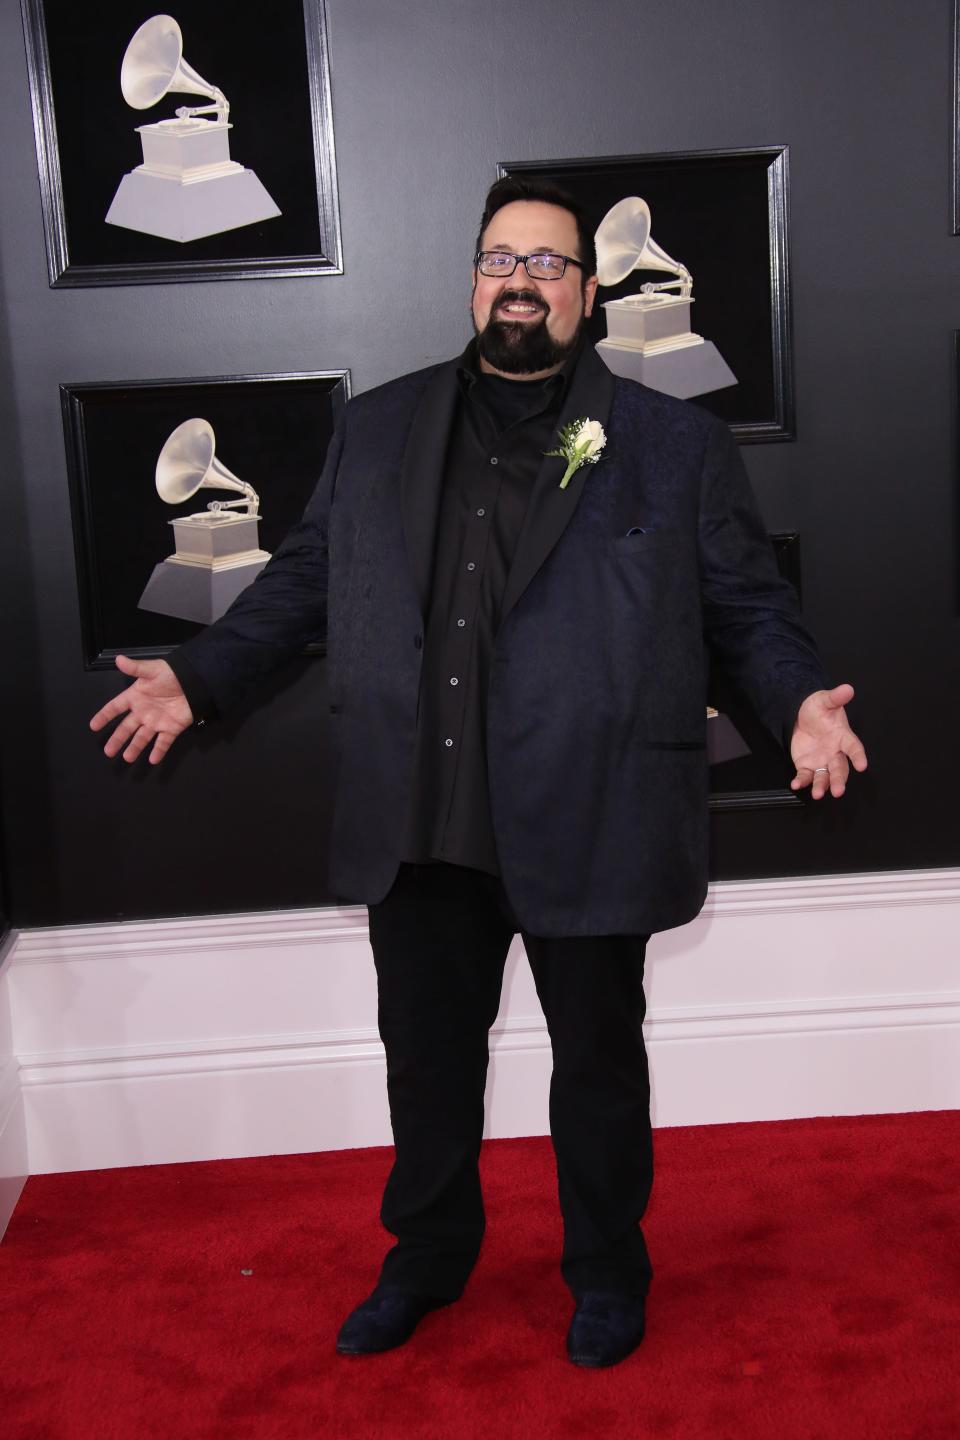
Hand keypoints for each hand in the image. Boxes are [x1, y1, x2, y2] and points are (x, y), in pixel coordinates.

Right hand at [89, 655, 193, 764]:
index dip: (104, 716)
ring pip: (142, 737)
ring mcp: (157, 721)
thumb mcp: (152, 669)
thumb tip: (118, 659)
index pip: (115, 707)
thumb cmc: (172, 673)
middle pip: (126, 727)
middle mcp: (143, 712)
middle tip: (108, 752)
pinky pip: (163, 742)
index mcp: (135, 697)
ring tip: (127, 758)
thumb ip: (135, 668)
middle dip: (117, 739)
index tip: (93, 726)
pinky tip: (153, 760)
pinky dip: (159, 751)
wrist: (195, 680)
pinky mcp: (171, 728)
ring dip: (135, 748)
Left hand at [790, 683, 866, 799]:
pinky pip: (806, 776)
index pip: (854, 747)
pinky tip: (796, 784)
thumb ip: (836, 697)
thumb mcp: (825, 700)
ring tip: (818, 794)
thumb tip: (848, 688)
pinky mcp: (807, 766)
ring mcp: (822, 761)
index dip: (858, 756)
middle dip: (839, 780)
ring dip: (822, 786)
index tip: (862, 765)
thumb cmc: (819, 709)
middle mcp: (835, 753)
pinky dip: (802, 781)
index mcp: (843, 737)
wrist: (801, 715)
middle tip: (838, 791)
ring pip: (824, 777)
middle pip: (839, 769)